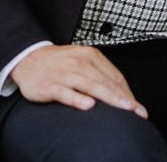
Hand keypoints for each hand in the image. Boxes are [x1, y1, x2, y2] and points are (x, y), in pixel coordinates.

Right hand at [11, 44, 147, 117]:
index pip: (114, 76)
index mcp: (91, 55)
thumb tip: (121, 92)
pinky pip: (65, 92)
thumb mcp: (82, 61)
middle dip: (123, 98)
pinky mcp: (49, 84)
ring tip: (122, 108)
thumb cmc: (60, 63)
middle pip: (105, 82)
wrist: (28, 58)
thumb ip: (99, 73)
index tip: (137, 107)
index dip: (127, 92)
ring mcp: (64, 73)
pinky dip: (77, 98)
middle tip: (136, 111)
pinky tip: (88, 105)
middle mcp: (80, 62)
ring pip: (90, 86)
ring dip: (108, 98)